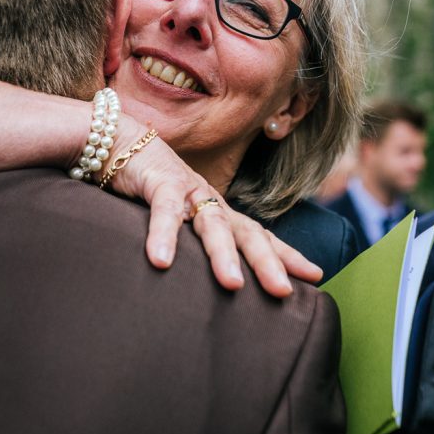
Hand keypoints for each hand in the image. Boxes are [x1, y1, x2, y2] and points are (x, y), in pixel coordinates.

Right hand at [106, 118, 321, 297]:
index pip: (259, 235)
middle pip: (246, 233)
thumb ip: (191, 243)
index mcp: (217, 210)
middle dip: (267, 262)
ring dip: (222, 254)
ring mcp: (187, 189)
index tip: (315, 276)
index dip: (286, 255)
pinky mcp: (159, 180)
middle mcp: (209, 200)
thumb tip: (211, 281)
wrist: (118, 141)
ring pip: (212, 223)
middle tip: (283, 293)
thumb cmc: (148, 186)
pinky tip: (161, 261)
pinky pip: (164, 211)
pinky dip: (163, 235)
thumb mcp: (176, 219)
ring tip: (232, 284)